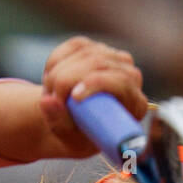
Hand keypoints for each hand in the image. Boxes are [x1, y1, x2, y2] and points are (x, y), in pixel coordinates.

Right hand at [37, 36, 147, 158]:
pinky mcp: (97, 48)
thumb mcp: (67, 136)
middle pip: (100, 63)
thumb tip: (47, 101)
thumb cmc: (78, 136)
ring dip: (59, 72)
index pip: (123, 81)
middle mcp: (130, 77)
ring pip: (85, 52)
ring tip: (50, 93)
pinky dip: (57, 61)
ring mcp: (114, 59)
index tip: (74, 97)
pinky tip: (50, 78)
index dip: (97, 83)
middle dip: (69, 78)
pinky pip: (74, 46)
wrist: (73, 124)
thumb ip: (59, 121)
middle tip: (52, 98)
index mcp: (135, 103)